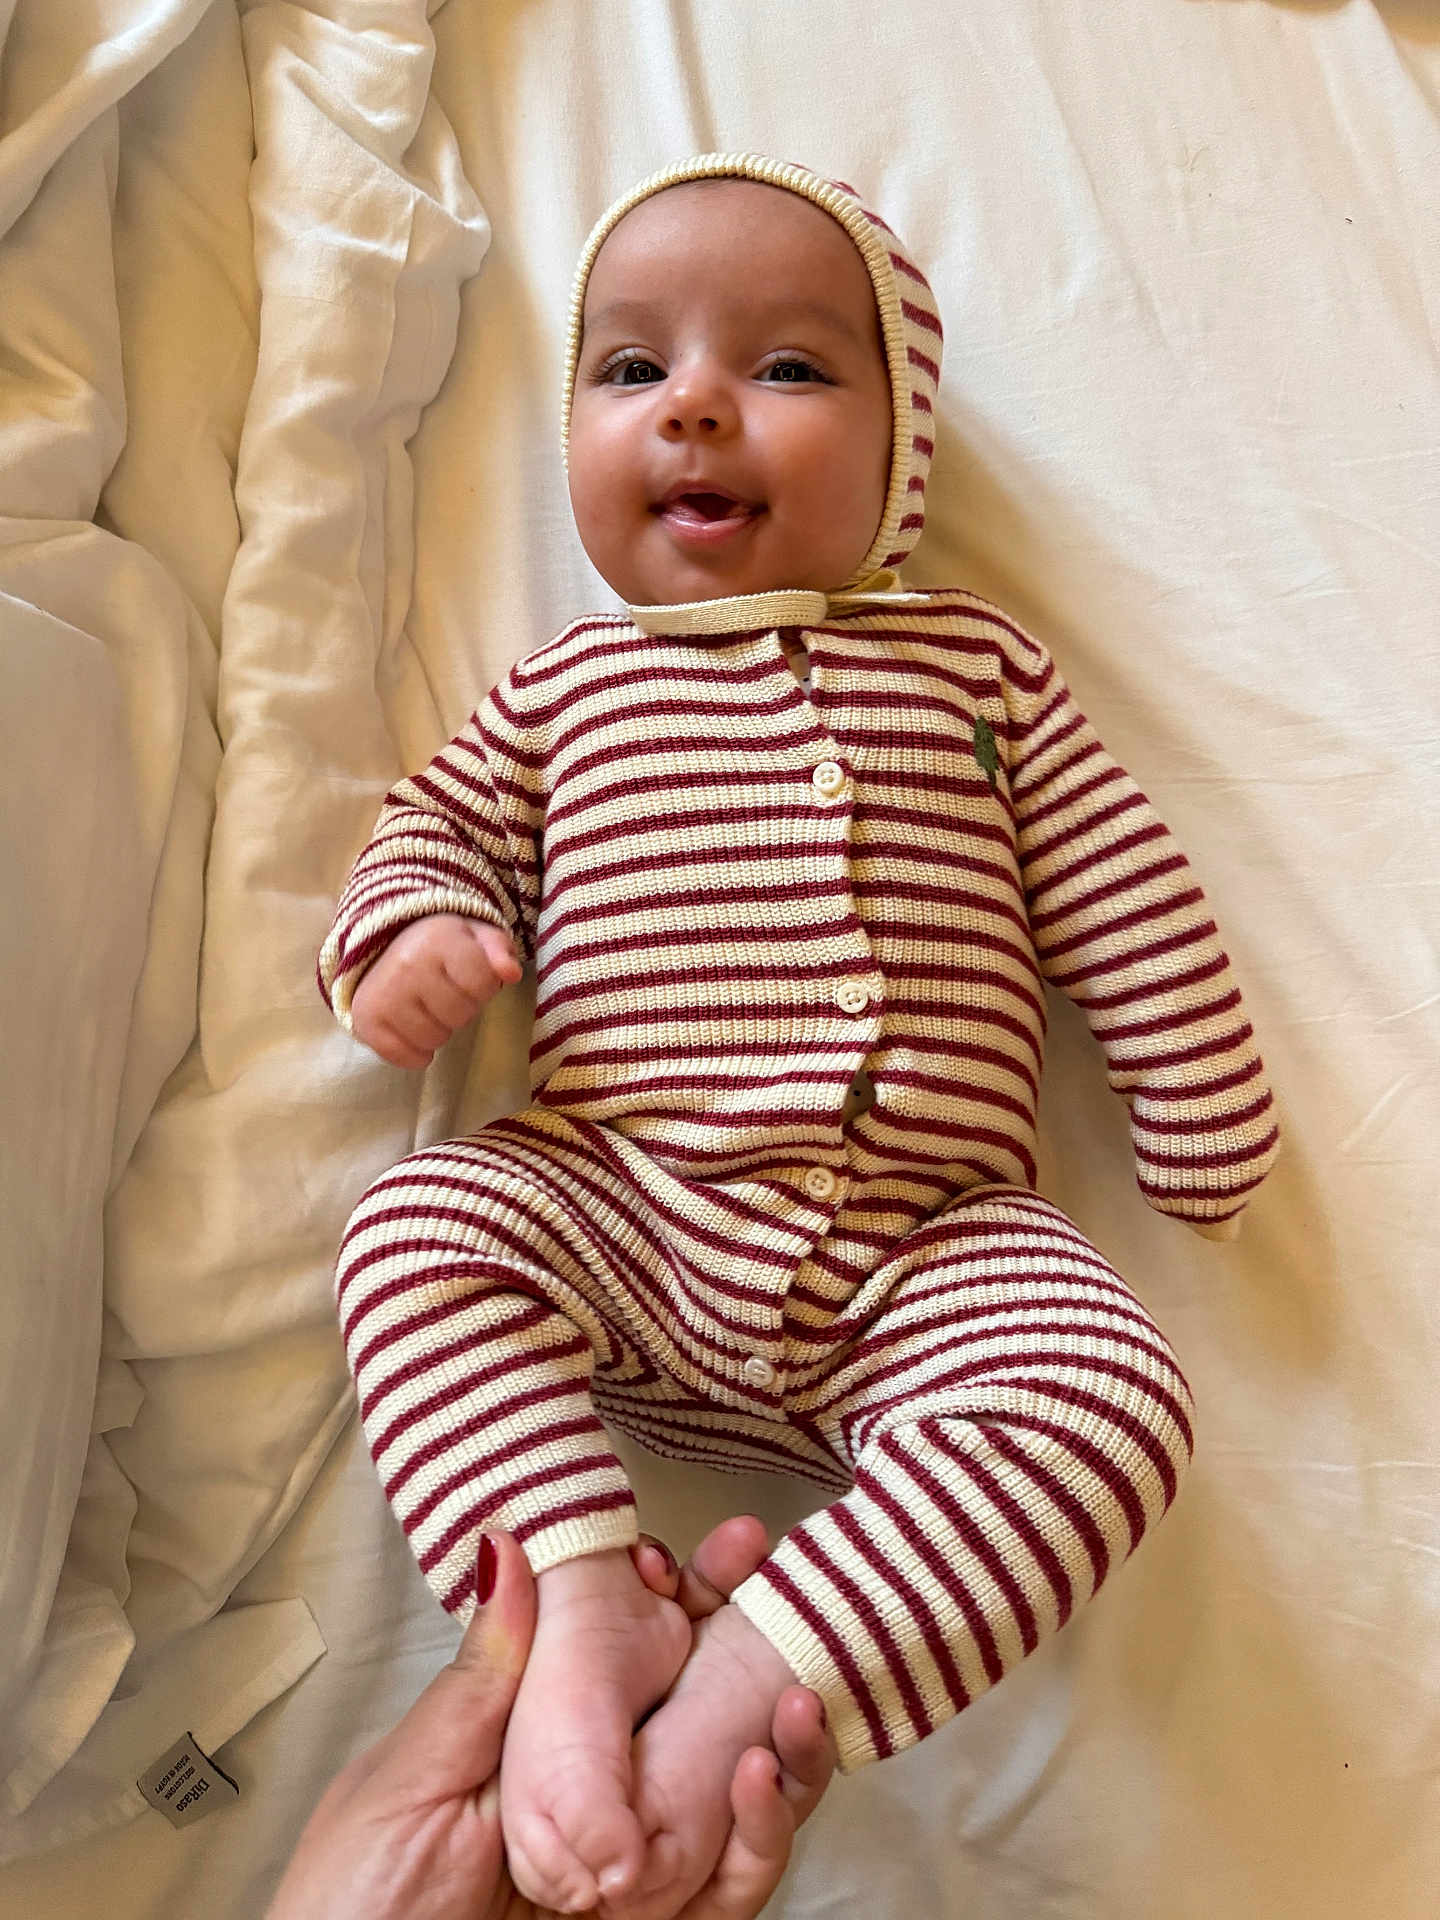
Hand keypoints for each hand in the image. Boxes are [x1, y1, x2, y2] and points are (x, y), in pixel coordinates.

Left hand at [265, 1521, 832, 1919]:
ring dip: (785, 1741)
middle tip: (789, 1594)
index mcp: (542, 1741)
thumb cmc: (351, 1910)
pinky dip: (762, 1835)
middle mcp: (606, 1799)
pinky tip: (761, 1780)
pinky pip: (734, 1891)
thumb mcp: (408, 1780)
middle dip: (762, 1649)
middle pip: (710, 1714)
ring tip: (793, 1695)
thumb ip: (483, 1677)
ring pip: (742, 1798)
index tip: (727, 1548)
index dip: (689, 1597)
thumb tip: (507, 1542)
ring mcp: (639, 1872)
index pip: (636, 1654)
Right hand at [351, 914, 521, 1067]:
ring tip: (429, 1008)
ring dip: (439, 1030)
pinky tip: (413, 1030)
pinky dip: (415, 1053)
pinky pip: (404, 1057)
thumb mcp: (477, 936)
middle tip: (448, 993)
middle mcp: (407, 965)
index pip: (481, 983)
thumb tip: (510, 972)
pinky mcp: (365, 1020)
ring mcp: (384, 994)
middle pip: (459, 1015)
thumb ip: (499, 950)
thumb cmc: (442, 947)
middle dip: (462, 1008)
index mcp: (438, 939)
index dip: (482, 986)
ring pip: (434, 1040)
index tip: (470, 976)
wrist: (385, 949)